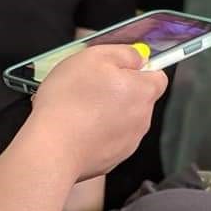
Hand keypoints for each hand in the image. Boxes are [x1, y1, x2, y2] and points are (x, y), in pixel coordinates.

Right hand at [29, 45, 167, 180]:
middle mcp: (143, 118)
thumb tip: (138, 56)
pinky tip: (77, 127)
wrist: (53, 147)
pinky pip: (109, 138)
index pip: (157, 75)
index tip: (120, 67)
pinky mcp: (114, 157)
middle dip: (118, 90)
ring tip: (79, 108)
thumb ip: (124, 53)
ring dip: (106, 111)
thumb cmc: (70, 101)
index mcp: (143, 91)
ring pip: (123, 119)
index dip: (139, 68)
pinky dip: (97, 131)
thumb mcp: (95, 58)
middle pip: (138, 97)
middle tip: (90, 86)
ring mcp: (130, 141)